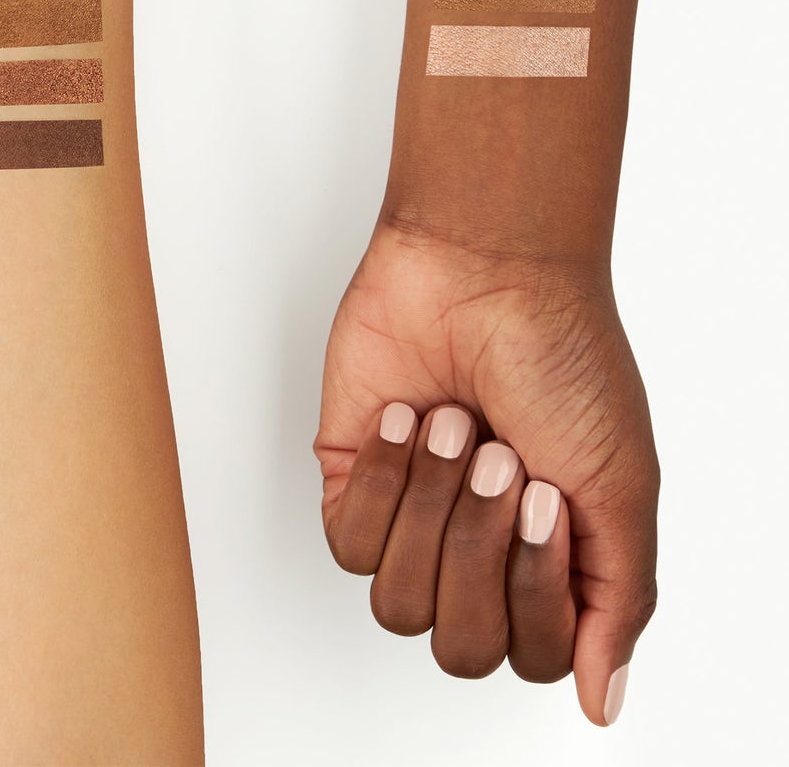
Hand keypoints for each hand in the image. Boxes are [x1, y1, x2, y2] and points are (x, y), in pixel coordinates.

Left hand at [315, 222, 657, 724]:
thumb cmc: (560, 358)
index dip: (534, 592)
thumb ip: (615, 603)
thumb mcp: (620, 485)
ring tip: (457, 428)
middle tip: (502, 458)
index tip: (548, 498)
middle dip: (477, 550)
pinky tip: (409, 420)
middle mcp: (476, 550)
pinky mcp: (353, 480)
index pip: (529, 656)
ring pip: (397, 602)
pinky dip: (385, 481)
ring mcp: (412, 518)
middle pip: (457, 643)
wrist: (484, 269)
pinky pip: (349, 543)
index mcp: (547, 562)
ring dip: (432, 509)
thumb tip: (600, 701)